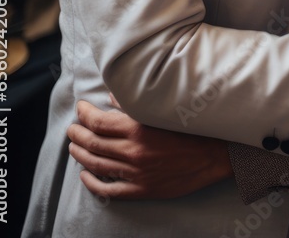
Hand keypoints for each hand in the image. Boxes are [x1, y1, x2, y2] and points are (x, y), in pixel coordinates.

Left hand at [67, 97, 232, 200]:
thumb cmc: (192, 126)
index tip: (80, 108)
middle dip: (77, 134)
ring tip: (73, 147)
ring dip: (81, 155)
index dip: (84, 114)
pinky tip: (85, 177)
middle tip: (72, 127)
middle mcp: (133, 151)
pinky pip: (109, 190)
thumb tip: (112, 97)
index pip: (98, 122)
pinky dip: (93, 184)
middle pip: (93, 143)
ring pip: (97, 165)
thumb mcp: (164, 108)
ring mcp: (136, 173)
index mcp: (138, 128)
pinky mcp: (142, 190)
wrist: (216, 154)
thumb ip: (135, 103)